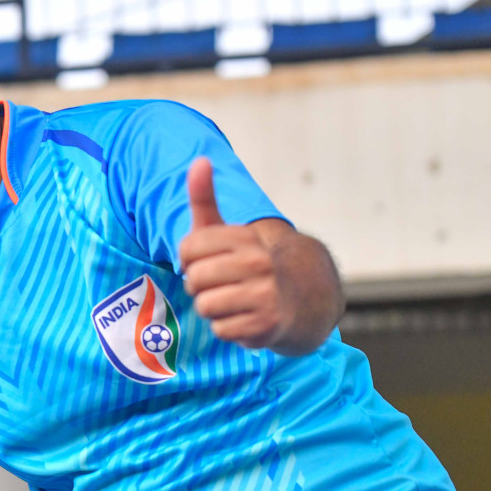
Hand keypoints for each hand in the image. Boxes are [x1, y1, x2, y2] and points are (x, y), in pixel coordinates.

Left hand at [178, 157, 290, 349]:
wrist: (303, 299)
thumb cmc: (249, 263)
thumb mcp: (227, 230)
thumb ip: (205, 198)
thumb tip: (199, 160)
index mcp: (246, 237)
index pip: (188, 248)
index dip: (189, 260)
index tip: (206, 260)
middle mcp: (258, 263)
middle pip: (195, 280)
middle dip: (200, 287)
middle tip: (221, 285)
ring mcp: (265, 294)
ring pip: (205, 306)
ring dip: (212, 309)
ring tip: (233, 302)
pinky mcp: (267, 324)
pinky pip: (221, 330)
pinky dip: (228, 328)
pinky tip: (246, 319)